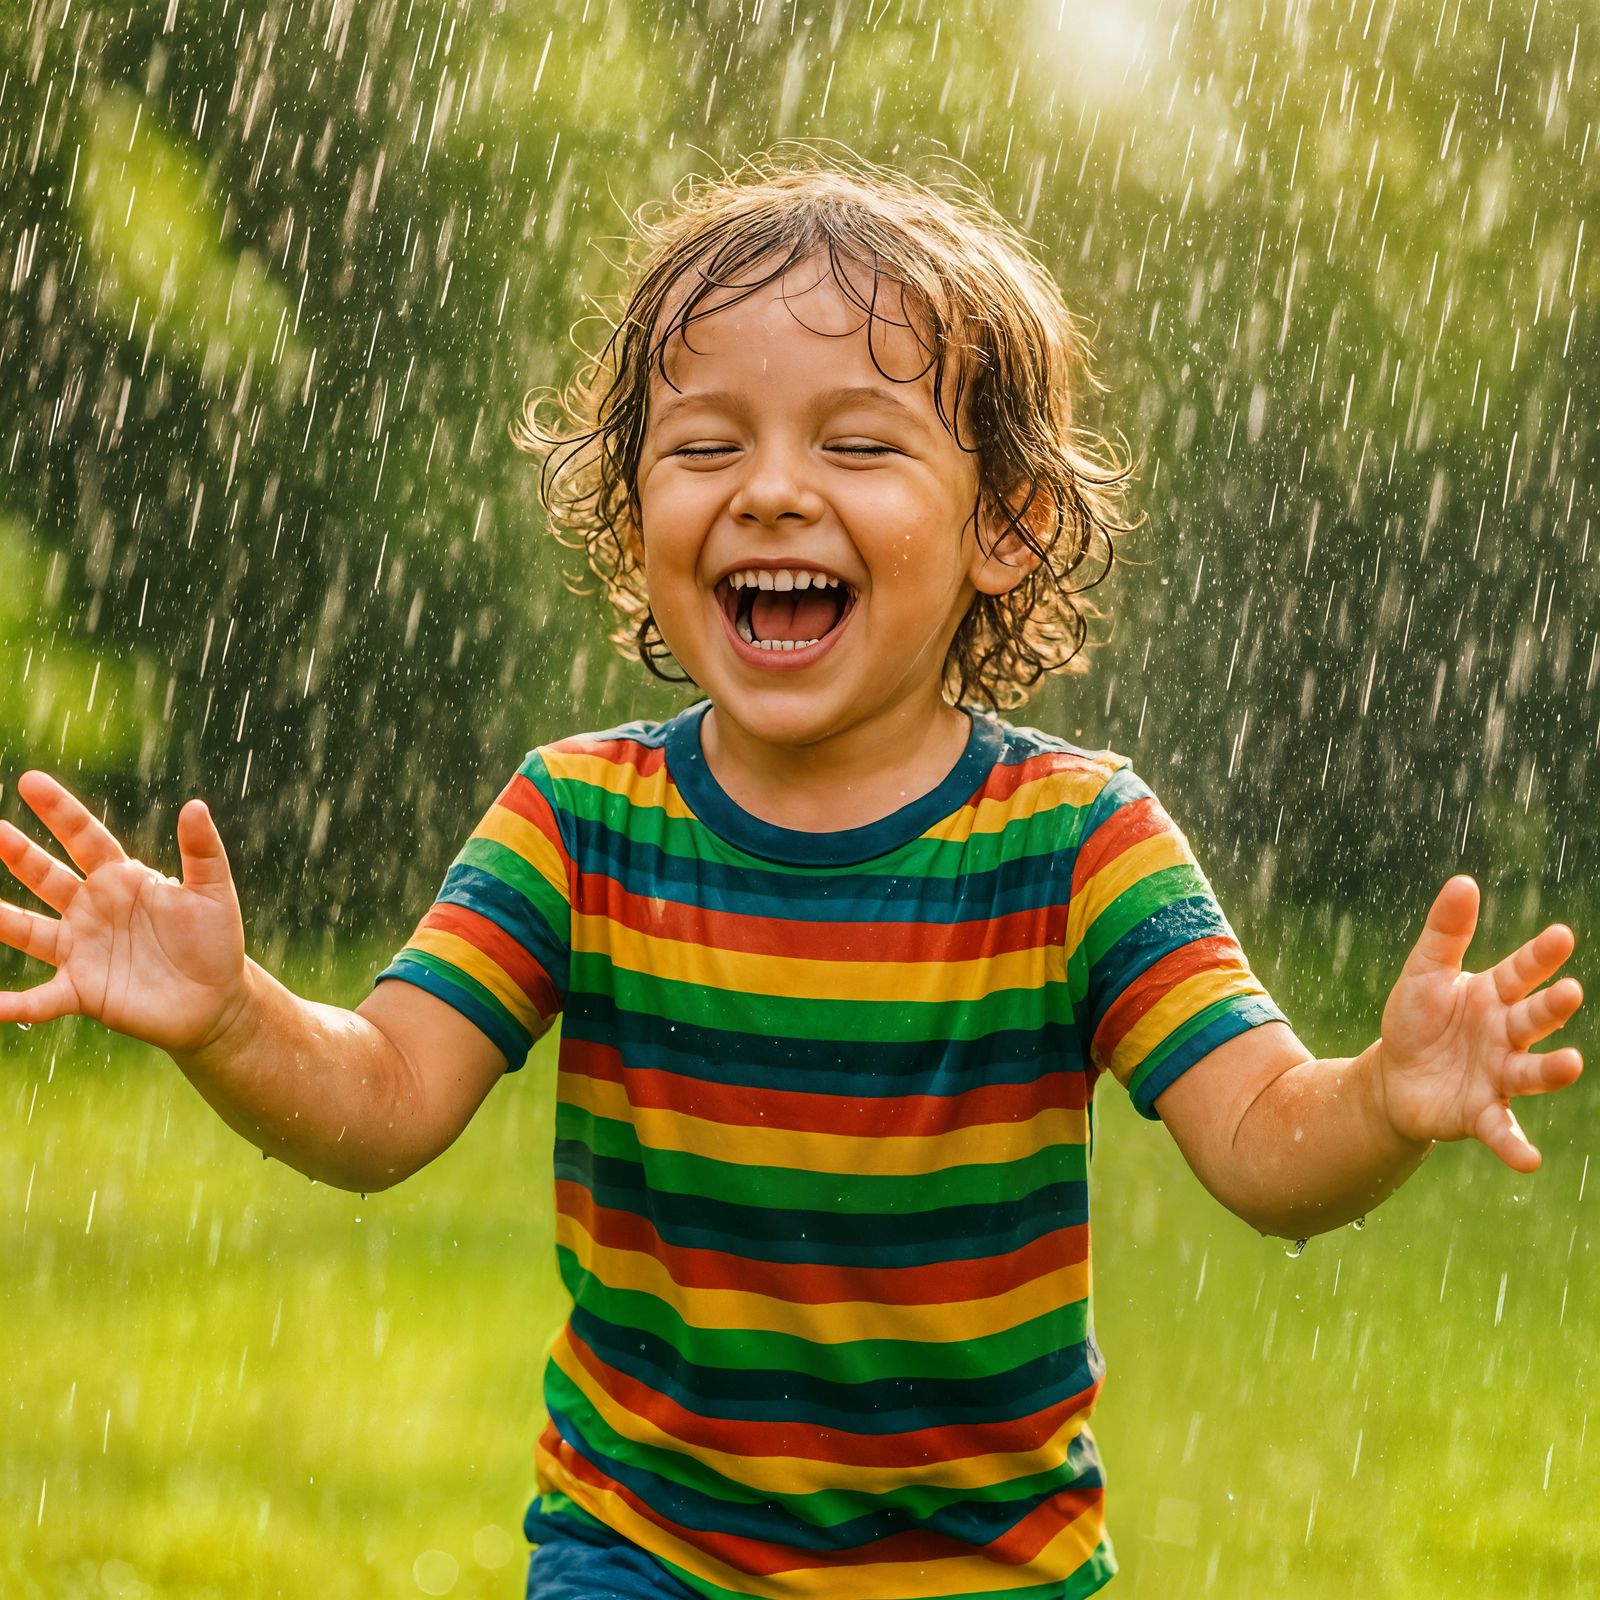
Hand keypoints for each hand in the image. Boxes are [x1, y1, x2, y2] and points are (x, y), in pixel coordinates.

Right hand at [0, 772, 248, 1056]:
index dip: (59, 811)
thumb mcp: (213, 891)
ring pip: (27, 930)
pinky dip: (15, 1004)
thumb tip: (195, 805)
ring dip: (1, 918)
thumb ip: (203, 851)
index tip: (30, 781)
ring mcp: (81, 949)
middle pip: (46, 876)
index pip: (84, 837)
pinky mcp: (82, 990)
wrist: (217, 1000)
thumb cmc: (215, 940)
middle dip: (19, 854)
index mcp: (122, 879)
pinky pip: (41, 998)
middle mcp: (92, 909)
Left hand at [1374, 875, 1583, 1171]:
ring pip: (1531, 1072)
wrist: (1394, 1076)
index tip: (1560, 935)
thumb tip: (1463, 881)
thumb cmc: (1418, 1019)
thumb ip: (1445, 932)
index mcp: (1494, 996)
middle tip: (1568, 993)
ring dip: (1552, 1070)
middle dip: (1551, 1008)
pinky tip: (1529, 1160)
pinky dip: (1515, 1145)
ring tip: (1571, 1065)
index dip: (1540, 956)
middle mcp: (1506, 1035)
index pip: (1521, 971)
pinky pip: (1503, 1130)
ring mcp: (1499, 1075)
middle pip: (1534, 1019)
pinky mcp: (1482, 1113)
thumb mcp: (1423, 972)